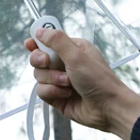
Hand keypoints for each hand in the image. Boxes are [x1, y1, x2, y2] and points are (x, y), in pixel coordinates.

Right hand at [25, 28, 139, 139]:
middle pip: (38, 58)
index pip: (46, 41)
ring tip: (67, 83)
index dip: (36, 42)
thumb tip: (39, 30)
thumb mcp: (77, 55)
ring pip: (38, 75)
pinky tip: (66, 94)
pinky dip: (52, 92)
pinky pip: (41, 91)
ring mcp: (60, 81)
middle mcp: (64, 63)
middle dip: (41, 61)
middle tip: (47, 62)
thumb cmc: (99, 80)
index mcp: (71, 49)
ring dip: (52, 79)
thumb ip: (56, 41)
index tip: (30, 44)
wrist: (109, 109)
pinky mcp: (57, 97)